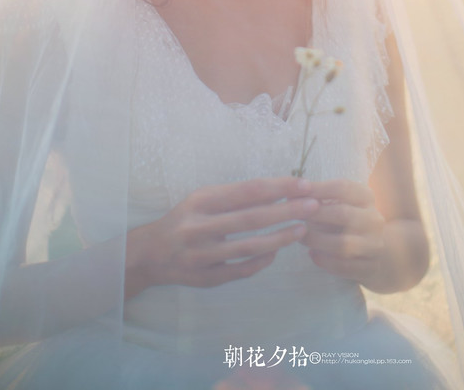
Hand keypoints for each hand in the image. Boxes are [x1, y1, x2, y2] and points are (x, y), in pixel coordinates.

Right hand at [126, 177, 320, 291]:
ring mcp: (202, 255)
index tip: (304, 184)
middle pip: (251, 218)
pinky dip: (261, 261)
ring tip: (303, 229)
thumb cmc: (185, 219)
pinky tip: (277, 252)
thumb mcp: (202, 200)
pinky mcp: (206, 278)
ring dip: (280, 238)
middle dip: (286, 210)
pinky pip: (240, 270)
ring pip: (249, 247)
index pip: (247, 191)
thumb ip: (234, 196)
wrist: (150, 254)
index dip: (278, 188)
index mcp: (201, 201)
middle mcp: (200, 227)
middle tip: (314, 205)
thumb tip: (278, 191)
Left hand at [296, 178, 385, 284]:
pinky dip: (325, 261)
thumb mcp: (338, 202)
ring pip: (343, 244)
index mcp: (366, 197)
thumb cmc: (347, 219)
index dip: (318, 189)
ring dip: (317, 240)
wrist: (375, 248)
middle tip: (295, 215)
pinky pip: (344, 266)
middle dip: (315, 214)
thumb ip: (317, 198)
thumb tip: (289, 194)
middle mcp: (374, 219)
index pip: (343, 188)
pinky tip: (312, 254)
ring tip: (300, 238)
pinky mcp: (371, 267)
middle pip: (343, 214)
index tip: (295, 192)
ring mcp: (375, 244)